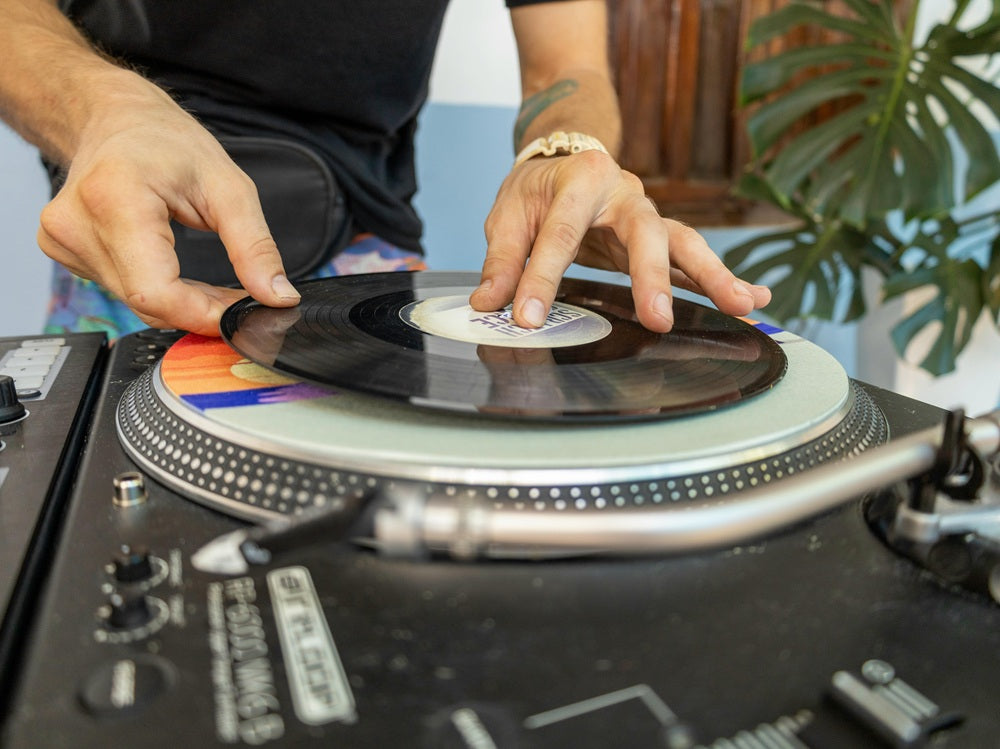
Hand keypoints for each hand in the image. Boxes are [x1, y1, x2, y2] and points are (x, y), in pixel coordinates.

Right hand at [36, 82, 298, 335]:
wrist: (114, 118)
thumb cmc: (166, 141)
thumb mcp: (229, 187)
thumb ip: (255, 247)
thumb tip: (277, 297)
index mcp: (115, 199)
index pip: (156, 292)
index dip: (203, 315)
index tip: (241, 316)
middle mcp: (77, 224)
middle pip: (147, 303)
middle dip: (201, 310)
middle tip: (238, 298)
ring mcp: (63, 240)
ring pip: (136, 303)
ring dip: (182, 303)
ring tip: (209, 280)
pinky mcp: (62, 251)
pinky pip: (123, 291)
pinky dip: (158, 291)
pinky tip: (173, 269)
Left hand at [470, 151, 770, 331]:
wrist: (564, 158)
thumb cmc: (536, 189)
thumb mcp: (508, 215)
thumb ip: (503, 259)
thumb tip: (489, 306)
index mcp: (579, 178)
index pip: (559, 236)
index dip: (540, 280)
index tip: (526, 319)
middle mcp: (623, 191)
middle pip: (645, 233)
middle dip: (652, 278)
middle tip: (657, 319)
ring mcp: (647, 214)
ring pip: (685, 243)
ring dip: (714, 277)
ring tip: (744, 307)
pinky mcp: (660, 236)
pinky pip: (692, 259)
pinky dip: (720, 281)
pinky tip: (753, 301)